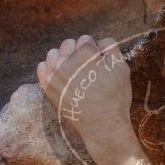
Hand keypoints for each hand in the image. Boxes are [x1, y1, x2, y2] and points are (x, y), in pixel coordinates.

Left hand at [37, 35, 134, 154]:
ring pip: (53, 53)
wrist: (102, 124)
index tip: (97, 62)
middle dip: (77, 52)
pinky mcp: (47, 86)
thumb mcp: (122, 69)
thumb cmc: (114, 98)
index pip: (85, 40)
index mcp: (85, 53)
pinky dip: (50, 69)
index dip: (94, 50)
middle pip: (68, 44)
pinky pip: (42, 67)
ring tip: (73, 73)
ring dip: (62, 59)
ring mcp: (54, 73)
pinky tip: (62, 77)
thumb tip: (99, 42)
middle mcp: (66, 60)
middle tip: (86, 69)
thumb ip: (111, 48)